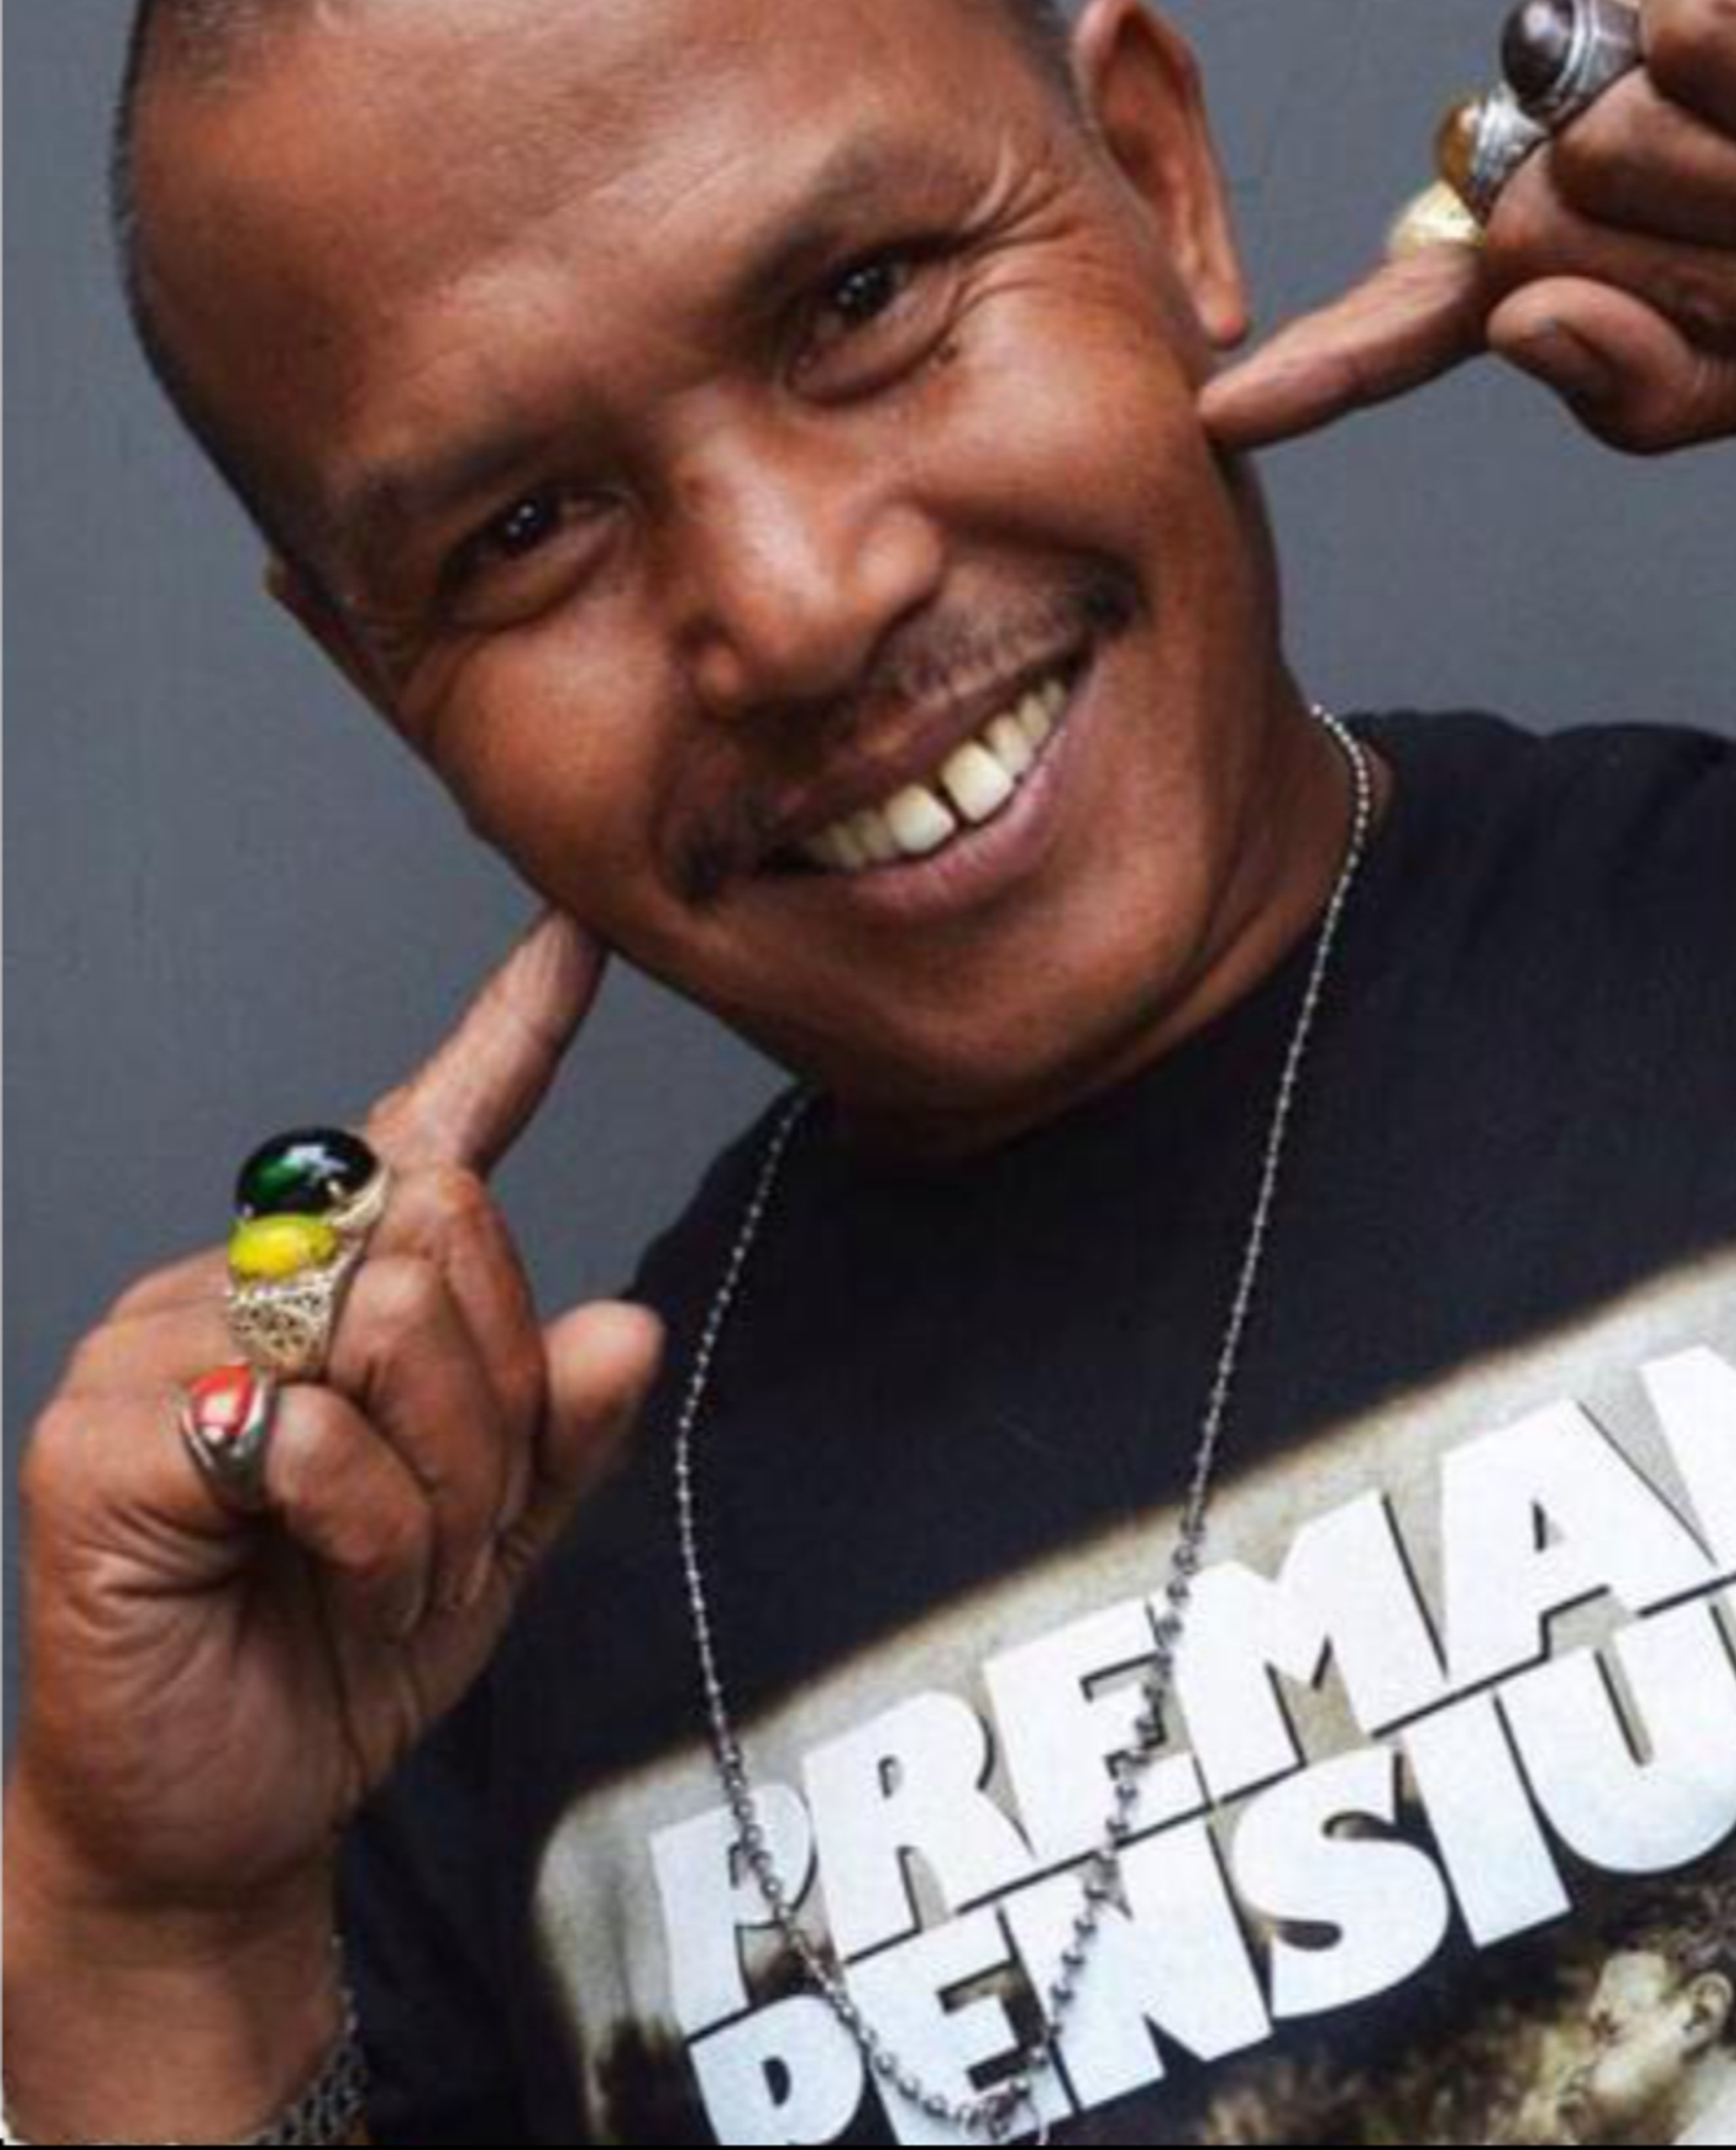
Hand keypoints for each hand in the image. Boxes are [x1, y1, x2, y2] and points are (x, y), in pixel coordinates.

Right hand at [9, 909, 664, 1931]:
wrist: (222, 1811)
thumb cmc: (342, 1653)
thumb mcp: (497, 1529)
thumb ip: (559, 1424)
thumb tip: (625, 1323)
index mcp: (332, 1285)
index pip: (430, 1134)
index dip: (511, 1027)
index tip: (581, 932)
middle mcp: (231, 1280)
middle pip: (447, 1240)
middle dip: (501, 1408)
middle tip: (460, 1529)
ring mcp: (150, 1349)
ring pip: (393, 1325)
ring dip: (448, 1481)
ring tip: (401, 1569)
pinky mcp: (102, 1441)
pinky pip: (316, 1432)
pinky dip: (377, 1529)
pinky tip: (346, 1585)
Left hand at [1199, 0, 1735, 453]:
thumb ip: (1637, 388)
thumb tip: (1519, 327)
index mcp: (1579, 219)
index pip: (1437, 296)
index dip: (1338, 358)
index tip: (1229, 418)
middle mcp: (1581, 96)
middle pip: (1535, 235)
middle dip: (1705, 281)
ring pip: (1607, 150)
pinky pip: (1695, 43)